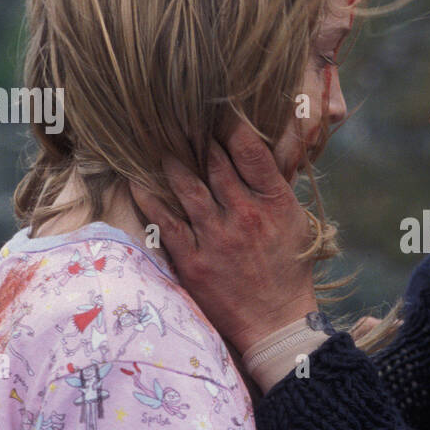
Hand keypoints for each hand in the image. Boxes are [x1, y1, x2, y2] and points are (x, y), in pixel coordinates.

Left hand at [130, 115, 318, 354]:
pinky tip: (135, 181)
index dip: (231, 123)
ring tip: (156, 141)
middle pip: (215, 162)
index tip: (217, 105)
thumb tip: (257, 154)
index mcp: (275, 203)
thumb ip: (273, 188)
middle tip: (177, 112)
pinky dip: (149, 198)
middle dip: (196, 134)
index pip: (251, 150)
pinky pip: (166, 222)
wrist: (277, 323)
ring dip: (170, 160)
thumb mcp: (293, 222)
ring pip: (188, 186)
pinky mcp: (195, 260)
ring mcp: (218, 237)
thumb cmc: (289, 271)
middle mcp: (246, 215)